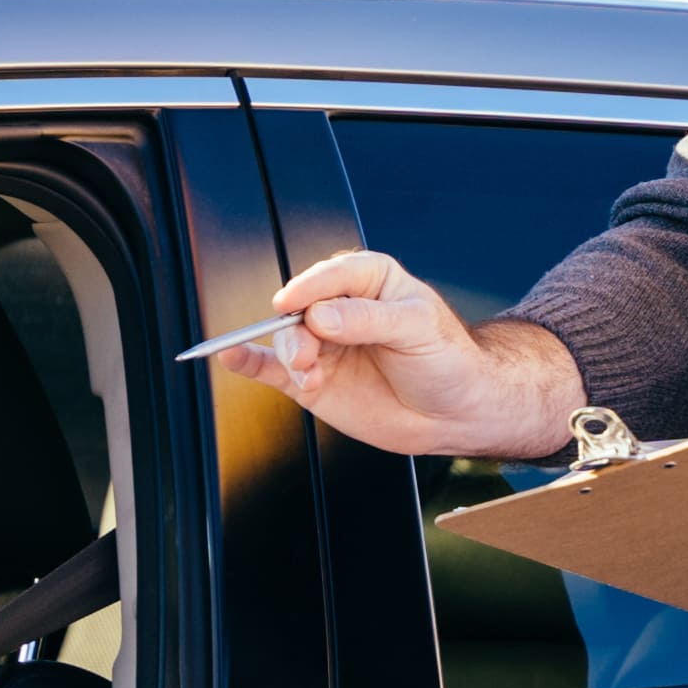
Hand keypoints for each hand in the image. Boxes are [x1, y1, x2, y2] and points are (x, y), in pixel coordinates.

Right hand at [208, 248, 585, 460]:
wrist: (456, 412)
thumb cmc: (447, 360)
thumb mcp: (418, 329)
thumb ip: (368, 320)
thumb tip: (320, 316)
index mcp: (369, 281)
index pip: (331, 275)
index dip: (310, 288)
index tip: (295, 304)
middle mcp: (340, 310)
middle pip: (300, 308)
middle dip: (296, 328)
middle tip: (307, 353)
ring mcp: (324, 346)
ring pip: (285, 339)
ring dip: (289, 355)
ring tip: (310, 374)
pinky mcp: (313, 381)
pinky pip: (272, 367)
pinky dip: (249, 362)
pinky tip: (231, 356)